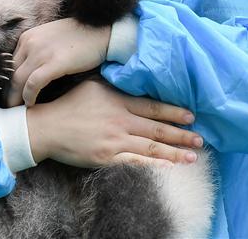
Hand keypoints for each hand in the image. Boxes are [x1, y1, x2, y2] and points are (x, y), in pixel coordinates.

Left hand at [6, 18, 109, 106]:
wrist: (102, 32)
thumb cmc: (80, 37)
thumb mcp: (51, 38)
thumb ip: (38, 50)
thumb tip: (30, 70)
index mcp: (28, 37)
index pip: (10, 63)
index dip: (8, 81)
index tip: (10, 93)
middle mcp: (30, 43)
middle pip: (11, 73)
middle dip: (8, 92)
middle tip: (9, 106)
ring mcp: (41, 52)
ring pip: (18, 80)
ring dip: (16, 97)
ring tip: (17, 109)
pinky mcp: (53, 63)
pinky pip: (33, 84)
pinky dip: (29, 96)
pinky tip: (31, 103)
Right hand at [26, 80, 203, 167]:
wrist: (46, 127)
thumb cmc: (68, 105)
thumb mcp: (93, 86)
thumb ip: (115, 85)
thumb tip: (134, 78)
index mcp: (117, 100)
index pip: (152, 107)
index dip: (173, 112)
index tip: (192, 117)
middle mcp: (120, 120)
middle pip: (156, 129)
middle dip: (181, 135)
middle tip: (200, 139)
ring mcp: (114, 140)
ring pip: (150, 148)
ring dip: (173, 153)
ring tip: (192, 157)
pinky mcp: (106, 158)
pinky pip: (135, 163)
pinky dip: (153, 166)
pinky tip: (168, 169)